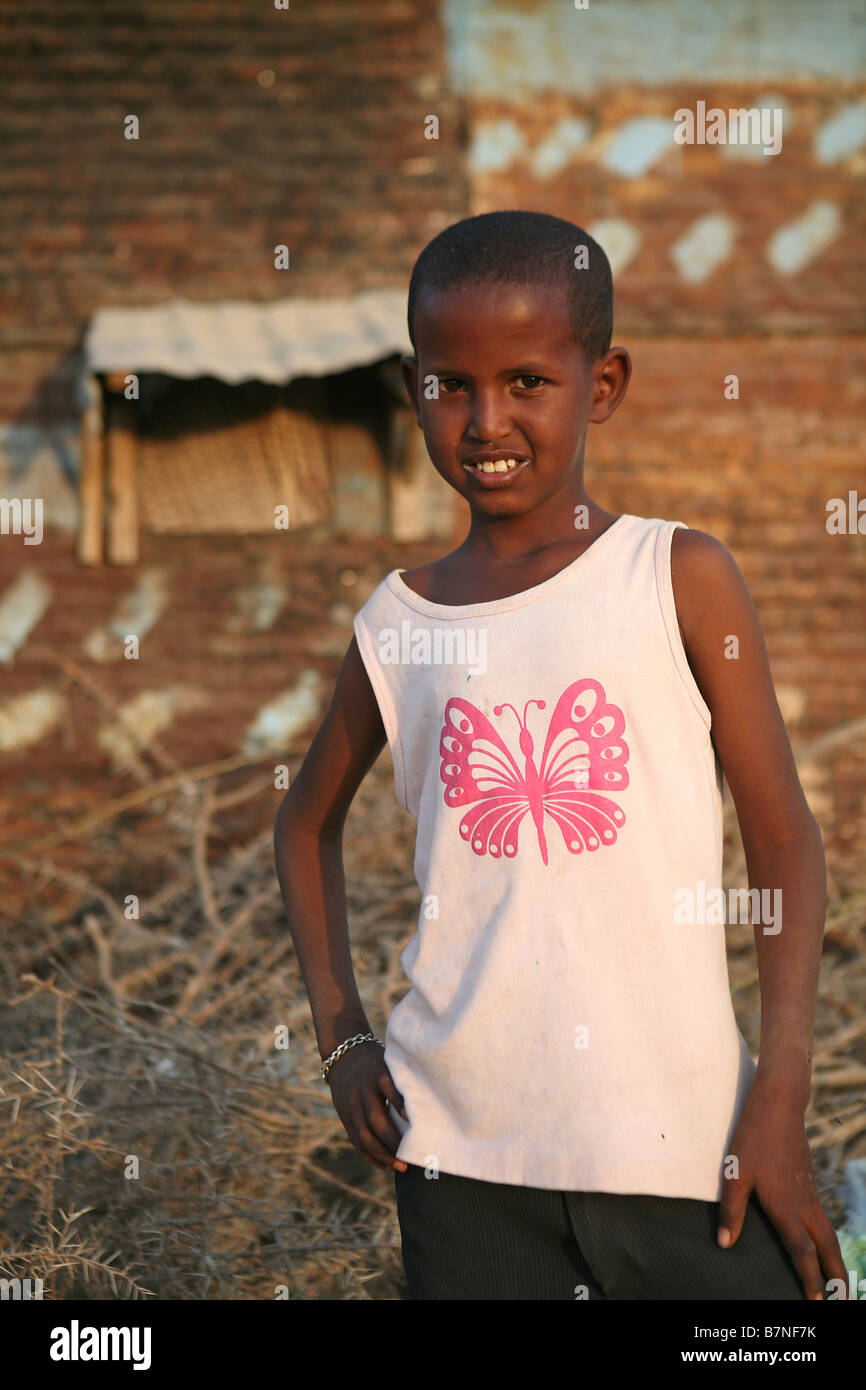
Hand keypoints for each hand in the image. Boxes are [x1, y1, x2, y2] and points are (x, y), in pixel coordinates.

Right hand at [327, 1041, 408, 1172]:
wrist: (343, 1057)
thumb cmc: (378, 1063)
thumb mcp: (390, 1063)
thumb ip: (404, 1082)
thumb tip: (430, 1105)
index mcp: (378, 1074)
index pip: (389, 1089)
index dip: (399, 1104)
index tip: (413, 1120)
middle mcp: (363, 1090)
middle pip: (375, 1119)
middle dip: (392, 1141)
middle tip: (410, 1157)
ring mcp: (351, 1105)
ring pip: (363, 1135)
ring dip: (381, 1154)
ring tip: (399, 1167)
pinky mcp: (344, 1116)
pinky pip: (355, 1140)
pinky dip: (370, 1155)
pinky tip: (384, 1164)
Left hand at [718, 1083, 848, 1298]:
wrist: (779, 1106)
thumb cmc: (752, 1138)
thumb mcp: (734, 1174)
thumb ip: (731, 1211)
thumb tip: (725, 1243)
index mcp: (786, 1206)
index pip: (801, 1251)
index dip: (809, 1277)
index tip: (815, 1301)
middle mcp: (804, 1204)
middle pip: (826, 1248)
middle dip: (836, 1277)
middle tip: (844, 1303)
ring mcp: (810, 1193)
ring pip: (829, 1234)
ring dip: (836, 1260)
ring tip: (841, 1283)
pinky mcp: (809, 1184)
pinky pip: (824, 1220)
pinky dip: (829, 1241)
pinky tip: (824, 1245)